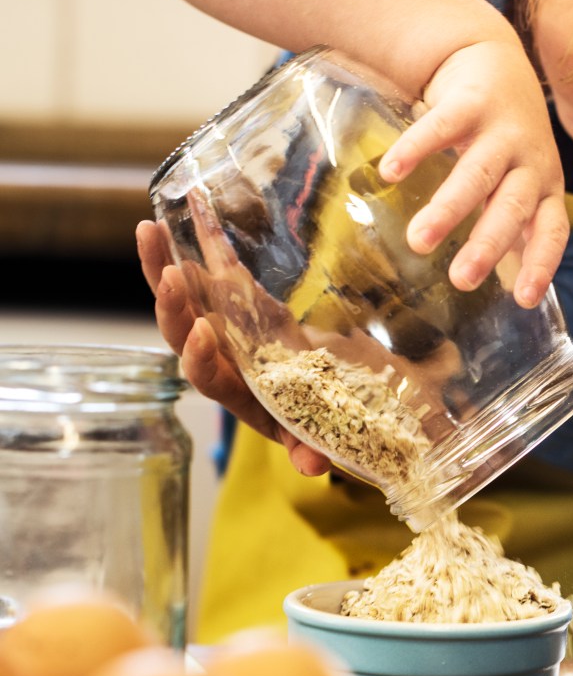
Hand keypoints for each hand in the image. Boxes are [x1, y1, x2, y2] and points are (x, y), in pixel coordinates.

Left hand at [136, 219, 331, 475]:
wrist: (321, 388)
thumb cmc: (315, 413)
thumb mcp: (314, 430)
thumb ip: (308, 446)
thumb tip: (314, 468)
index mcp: (234, 389)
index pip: (204, 377)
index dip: (199, 358)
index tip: (205, 334)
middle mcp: (218, 357)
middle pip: (181, 333)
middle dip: (172, 306)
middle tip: (171, 274)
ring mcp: (220, 324)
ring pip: (181, 298)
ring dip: (160, 266)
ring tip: (148, 231)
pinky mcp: (232, 300)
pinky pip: (206, 271)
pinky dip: (192, 242)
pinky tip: (185, 208)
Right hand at [377, 39, 568, 308]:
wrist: (494, 58)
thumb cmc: (504, 138)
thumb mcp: (518, 178)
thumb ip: (506, 221)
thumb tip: (496, 286)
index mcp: (545, 185)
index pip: (551, 230)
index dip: (540, 263)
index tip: (523, 299)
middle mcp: (530, 160)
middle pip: (512, 207)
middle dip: (487, 245)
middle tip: (461, 280)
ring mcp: (502, 130)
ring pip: (477, 174)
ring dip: (449, 208)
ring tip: (419, 242)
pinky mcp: (471, 102)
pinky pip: (441, 127)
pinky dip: (416, 149)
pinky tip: (390, 173)